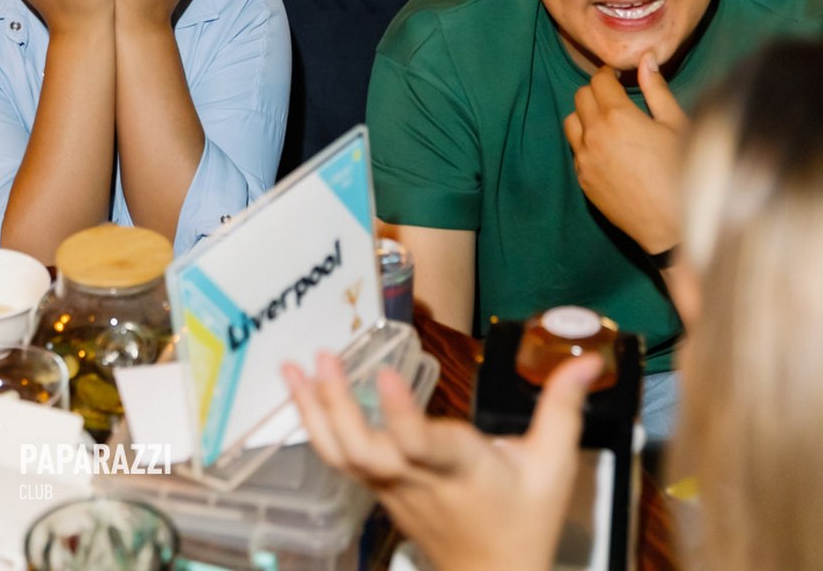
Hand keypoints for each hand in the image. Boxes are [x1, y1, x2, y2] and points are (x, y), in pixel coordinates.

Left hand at [284, 351, 600, 570]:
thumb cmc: (524, 524)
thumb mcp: (553, 467)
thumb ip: (563, 409)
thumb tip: (588, 360)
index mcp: (464, 472)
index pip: (426, 446)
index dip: (403, 415)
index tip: (387, 375)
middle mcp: (418, 480)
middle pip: (368, 451)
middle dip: (340, 406)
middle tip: (323, 358)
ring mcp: (391, 488)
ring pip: (342, 455)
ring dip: (314, 411)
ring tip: (293, 367)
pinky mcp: (377, 489)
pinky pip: (338, 458)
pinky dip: (315, 424)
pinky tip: (301, 389)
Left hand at [563, 53, 687, 255]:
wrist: (671, 224)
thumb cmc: (683, 172)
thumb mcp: (677, 126)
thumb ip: (657, 90)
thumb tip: (646, 59)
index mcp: (617, 117)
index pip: (599, 82)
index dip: (608, 75)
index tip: (617, 77)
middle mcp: (593, 135)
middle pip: (581, 97)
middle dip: (596, 92)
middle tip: (615, 96)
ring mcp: (584, 158)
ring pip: (571, 122)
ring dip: (585, 115)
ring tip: (608, 121)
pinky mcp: (582, 179)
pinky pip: (576, 150)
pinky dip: (586, 141)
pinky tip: (609, 149)